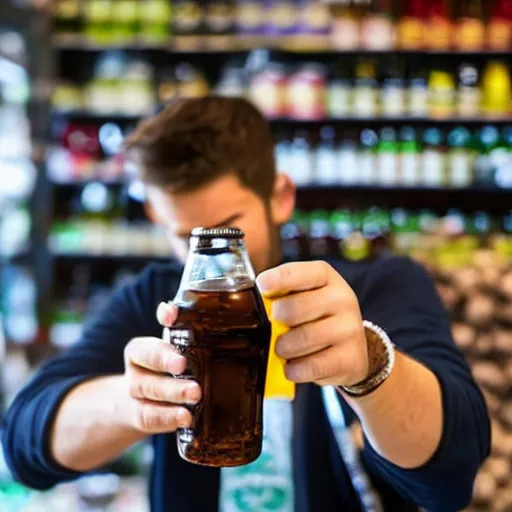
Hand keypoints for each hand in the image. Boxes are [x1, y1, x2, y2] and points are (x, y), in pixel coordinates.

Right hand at [121, 303, 200, 433]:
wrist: (141, 405)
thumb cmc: (168, 371)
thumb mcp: (178, 352)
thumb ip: (192, 336)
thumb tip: (225, 319)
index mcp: (143, 348)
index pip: (150, 332)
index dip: (162, 324)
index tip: (173, 319)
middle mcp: (137, 368)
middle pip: (148, 360)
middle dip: (166, 361)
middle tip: (184, 364)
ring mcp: (136, 394)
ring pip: (149, 390)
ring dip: (172, 392)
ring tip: (195, 395)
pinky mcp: (141, 417)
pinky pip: (150, 417)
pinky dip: (167, 418)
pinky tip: (185, 418)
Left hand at [257, 261, 368, 386]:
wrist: (353, 348)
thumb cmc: (317, 316)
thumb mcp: (304, 295)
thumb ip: (281, 293)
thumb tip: (252, 301)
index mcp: (326, 277)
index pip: (300, 273)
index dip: (277, 279)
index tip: (262, 286)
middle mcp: (342, 299)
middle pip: (294, 309)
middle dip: (275, 322)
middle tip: (273, 329)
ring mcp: (349, 329)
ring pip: (302, 339)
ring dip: (284, 348)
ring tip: (284, 349)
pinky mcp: (350, 359)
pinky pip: (311, 366)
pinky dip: (295, 369)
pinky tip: (294, 366)